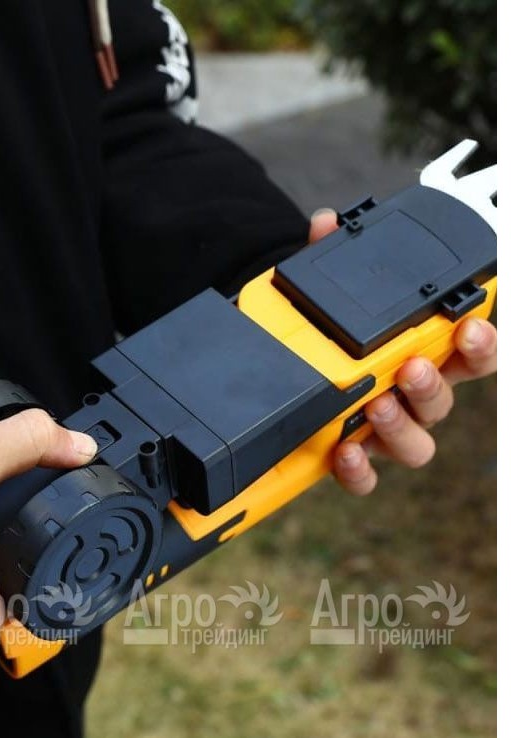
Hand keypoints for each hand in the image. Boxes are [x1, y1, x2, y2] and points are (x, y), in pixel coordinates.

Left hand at [308, 209, 496, 495]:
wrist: (291, 364)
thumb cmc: (329, 334)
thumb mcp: (328, 293)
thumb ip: (331, 260)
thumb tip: (325, 223)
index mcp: (421, 354)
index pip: (470, 354)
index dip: (481, 344)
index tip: (471, 325)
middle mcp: (410, 397)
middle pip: (445, 401)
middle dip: (433, 386)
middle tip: (411, 368)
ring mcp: (384, 431)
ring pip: (417, 444)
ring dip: (401, 426)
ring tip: (376, 405)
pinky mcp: (354, 457)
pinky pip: (367, 477)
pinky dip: (360, 470)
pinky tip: (344, 451)